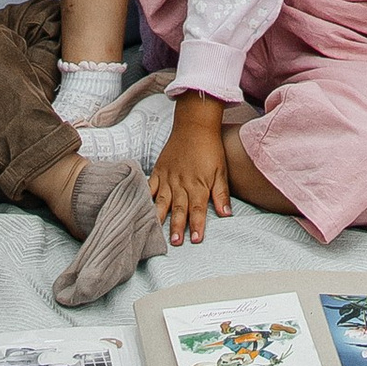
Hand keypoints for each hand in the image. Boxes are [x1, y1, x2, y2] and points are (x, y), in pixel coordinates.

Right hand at [151, 97, 229, 246]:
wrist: (194, 124)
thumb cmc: (210, 148)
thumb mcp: (221, 170)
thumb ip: (221, 193)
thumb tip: (227, 214)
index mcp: (198, 184)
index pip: (198, 209)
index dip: (197, 225)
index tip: (196, 240)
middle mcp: (181, 183)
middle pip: (179, 208)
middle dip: (177, 226)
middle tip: (175, 242)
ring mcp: (168, 177)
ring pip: (162, 201)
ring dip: (160, 217)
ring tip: (154, 231)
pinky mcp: (158, 170)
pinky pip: (149, 186)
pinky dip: (144, 198)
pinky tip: (139, 208)